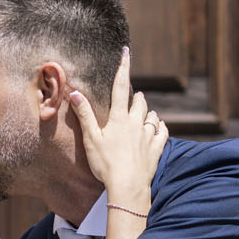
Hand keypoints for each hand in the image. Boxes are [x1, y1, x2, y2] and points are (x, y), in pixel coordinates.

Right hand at [68, 49, 167, 204]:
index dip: (123, 67)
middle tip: (132, 97)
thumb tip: (75, 92)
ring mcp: (148, 136)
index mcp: (119, 119)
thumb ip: (85, 115)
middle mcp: (136, 123)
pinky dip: (160, 127)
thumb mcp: (91, 139)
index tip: (127, 52)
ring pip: (152, 116)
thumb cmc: (106, 164)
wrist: (128, 187)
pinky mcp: (157, 149)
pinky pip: (163, 132)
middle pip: (139, 101)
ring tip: (143, 115)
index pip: (121, 87)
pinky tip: (158, 128)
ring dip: (147, 113)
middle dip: (136, 96)